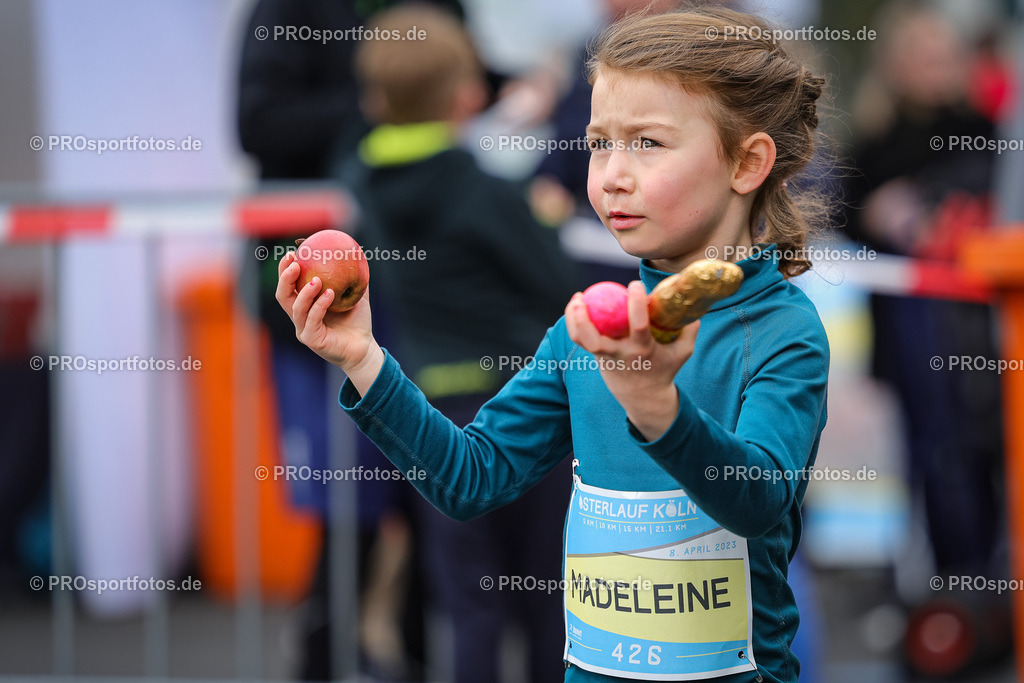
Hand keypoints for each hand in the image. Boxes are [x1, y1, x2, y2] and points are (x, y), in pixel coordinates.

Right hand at [275, 251, 383, 392]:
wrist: (364, 347)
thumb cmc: (357, 321)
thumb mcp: (356, 295)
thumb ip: (353, 276)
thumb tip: (356, 251)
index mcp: (305, 305)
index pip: (289, 285)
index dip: (286, 269)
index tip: (293, 251)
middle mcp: (300, 317)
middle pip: (283, 296)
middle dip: (285, 278)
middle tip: (296, 262)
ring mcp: (304, 330)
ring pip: (296, 308)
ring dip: (305, 292)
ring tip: (317, 279)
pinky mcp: (312, 340)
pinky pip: (313, 320)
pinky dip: (320, 305)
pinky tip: (330, 293)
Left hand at [565, 281, 698, 440]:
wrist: (644, 397)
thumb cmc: (664, 369)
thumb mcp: (682, 352)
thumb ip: (689, 330)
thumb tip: (693, 306)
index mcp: (643, 349)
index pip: (638, 325)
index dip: (636, 303)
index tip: (635, 284)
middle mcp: (621, 353)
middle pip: (597, 340)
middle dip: (587, 318)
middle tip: (587, 294)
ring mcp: (606, 356)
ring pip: (583, 341)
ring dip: (574, 320)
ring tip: (577, 298)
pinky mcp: (597, 357)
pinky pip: (581, 340)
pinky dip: (576, 323)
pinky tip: (576, 306)